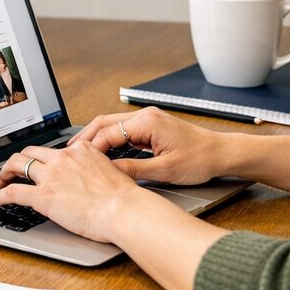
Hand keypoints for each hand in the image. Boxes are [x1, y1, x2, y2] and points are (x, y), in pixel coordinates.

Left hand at [0, 142, 143, 242]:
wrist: (124, 210)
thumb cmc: (124, 198)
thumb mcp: (112, 172)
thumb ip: (97, 169)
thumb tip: (94, 177)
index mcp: (81, 151)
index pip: (55, 150)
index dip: (44, 158)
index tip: (41, 164)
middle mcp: (63, 158)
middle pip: (31, 151)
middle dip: (20, 159)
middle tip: (15, 170)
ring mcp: (51, 176)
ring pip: (18, 164)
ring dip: (6, 172)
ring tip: (1, 180)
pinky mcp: (43, 196)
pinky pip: (14, 192)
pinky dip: (1, 195)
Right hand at [68, 107, 230, 184]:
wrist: (221, 153)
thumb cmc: (200, 160)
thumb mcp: (165, 170)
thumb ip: (134, 169)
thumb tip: (109, 173)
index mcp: (147, 122)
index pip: (108, 132)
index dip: (91, 148)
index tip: (77, 161)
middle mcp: (145, 116)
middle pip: (105, 123)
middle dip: (86, 138)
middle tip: (69, 153)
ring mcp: (148, 119)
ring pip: (112, 125)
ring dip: (96, 138)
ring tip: (80, 153)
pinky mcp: (151, 127)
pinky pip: (123, 130)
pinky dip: (109, 139)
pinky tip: (102, 151)